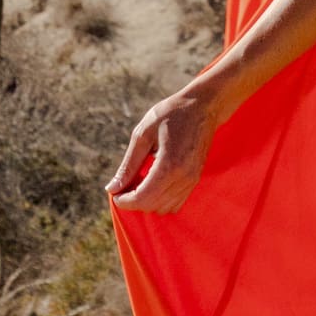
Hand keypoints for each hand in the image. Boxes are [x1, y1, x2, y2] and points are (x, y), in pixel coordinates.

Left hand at [104, 83, 225, 213]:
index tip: (114, 194)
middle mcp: (183, 177)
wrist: (202, 106)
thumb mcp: (143, 133)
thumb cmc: (170, 114)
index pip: (143, 198)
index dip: (125, 201)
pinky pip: (176, 203)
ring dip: (148, 202)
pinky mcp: (195, 180)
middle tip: (124, 185)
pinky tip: (152, 183)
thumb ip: (129, 164)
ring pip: (165, 208)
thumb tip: (112, 188)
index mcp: (169, 165)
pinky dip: (161, 200)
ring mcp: (192, 180)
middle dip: (134, 201)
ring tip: (138, 182)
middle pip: (153, 206)